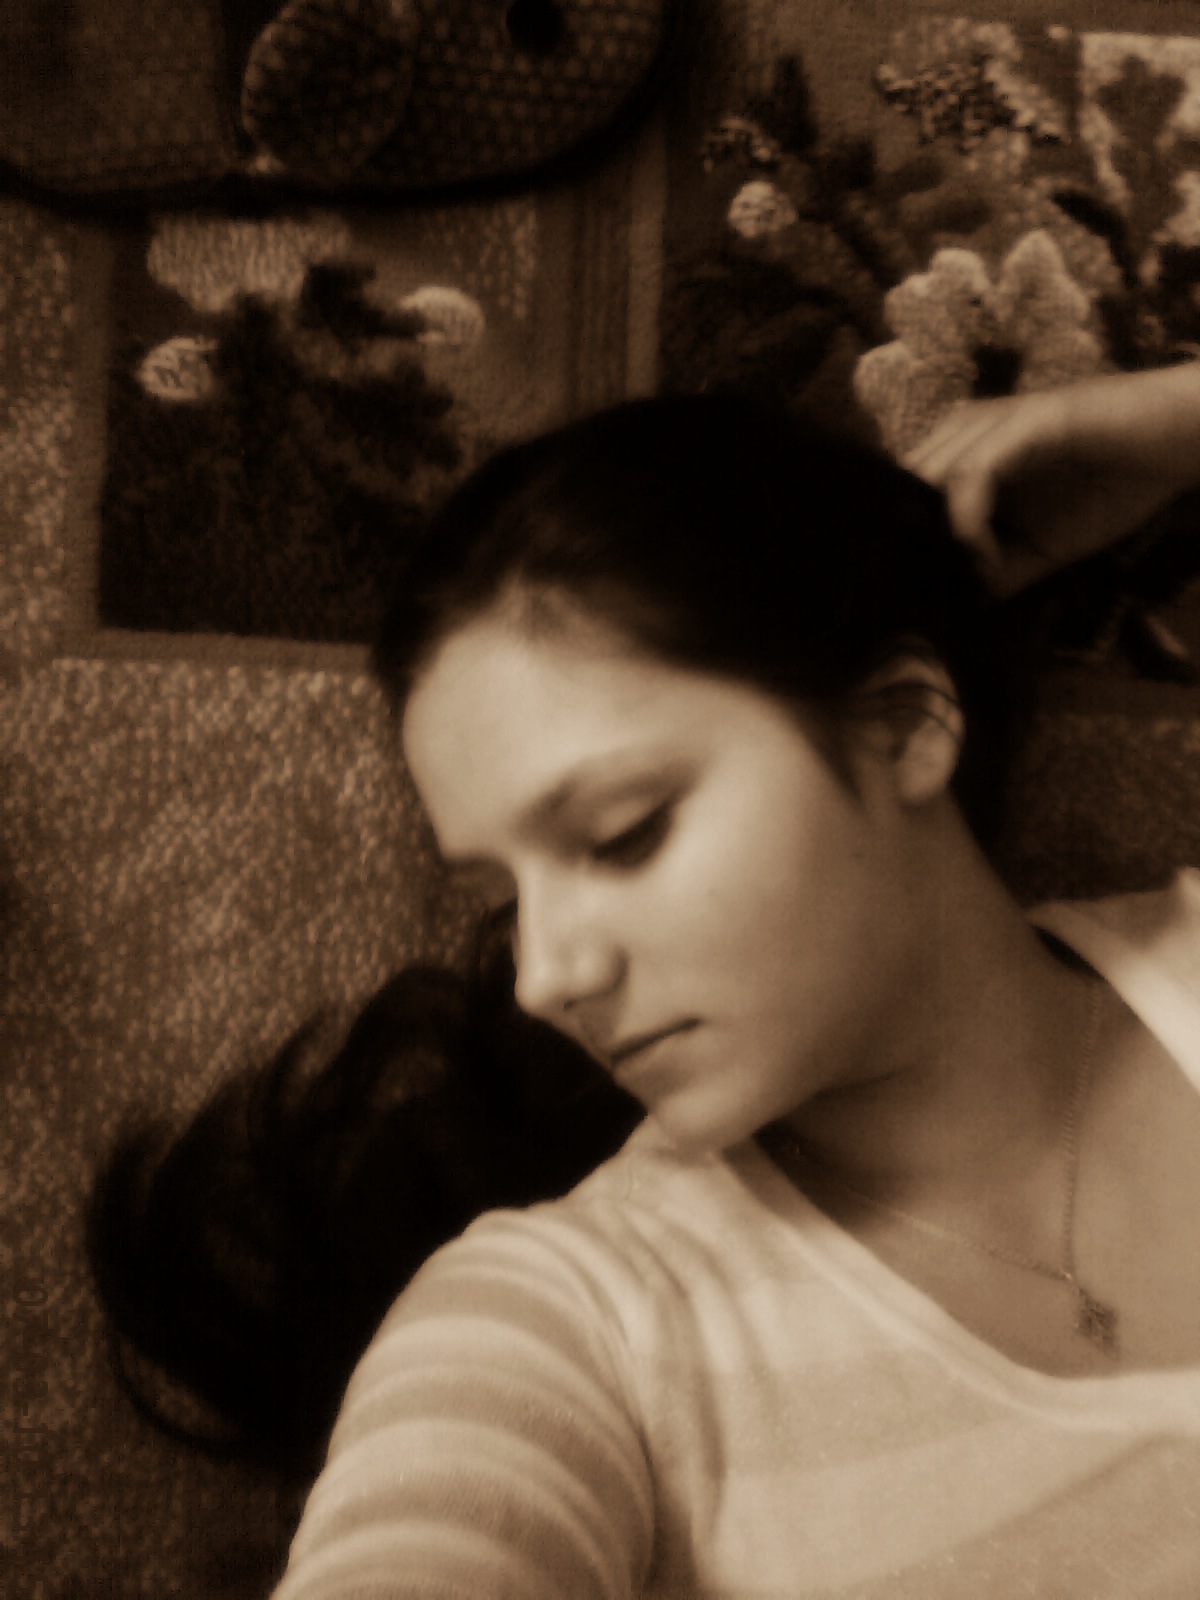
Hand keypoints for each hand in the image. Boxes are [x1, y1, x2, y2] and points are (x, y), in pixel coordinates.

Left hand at [903, 363, 1199, 595]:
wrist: (1177, 442)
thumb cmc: (1113, 484)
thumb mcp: (1043, 546)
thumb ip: (997, 570)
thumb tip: (955, 605)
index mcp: (963, 453)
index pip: (899, 496)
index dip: (897, 546)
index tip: (918, 594)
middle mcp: (965, 431)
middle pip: (899, 490)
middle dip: (904, 545)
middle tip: (927, 594)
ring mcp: (991, 423)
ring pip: (925, 481)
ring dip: (933, 539)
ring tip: (963, 578)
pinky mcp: (1024, 421)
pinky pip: (972, 474)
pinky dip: (968, 524)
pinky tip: (987, 558)